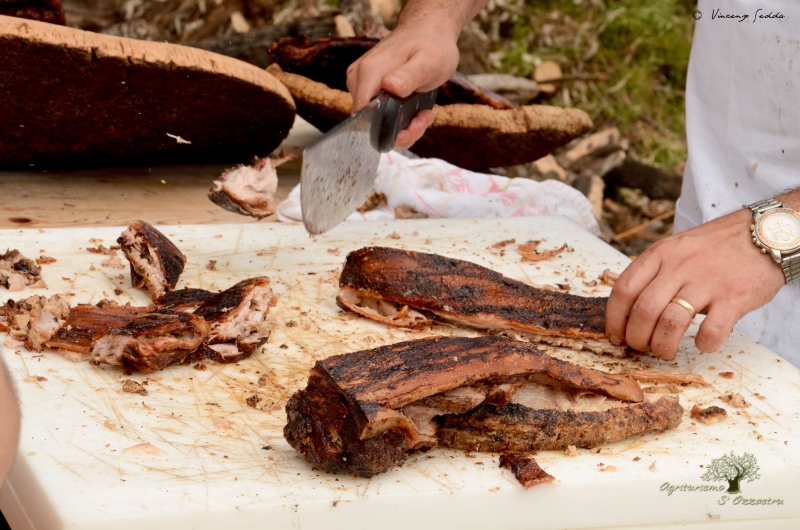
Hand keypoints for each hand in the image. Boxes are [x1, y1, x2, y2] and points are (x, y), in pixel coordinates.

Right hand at [346, 26, 458, 148]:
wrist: (428, 31)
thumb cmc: (431, 45)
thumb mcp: (428, 61)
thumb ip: (409, 76)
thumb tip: (389, 85)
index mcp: (369, 72)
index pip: (364, 116)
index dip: (390, 129)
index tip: (417, 123)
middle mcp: (358, 79)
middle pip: (369, 124)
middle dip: (400, 130)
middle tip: (424, 117)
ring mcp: (360, 84)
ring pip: (375, 123)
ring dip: (403, 126)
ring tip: (423, 114)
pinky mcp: (367, 89)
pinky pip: (379, 115)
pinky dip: (400, 120)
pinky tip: (417, 111)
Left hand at [605, 209, 784, 358]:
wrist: (763, 235)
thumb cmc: (714, 249)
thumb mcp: (676, 249)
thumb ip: (653, 273)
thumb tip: (627, 311)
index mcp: (660, 254)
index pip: (623, 290)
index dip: (614, 319)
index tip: (616, 336)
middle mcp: (680, 266)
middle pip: (643, 311)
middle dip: (636, 338)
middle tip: (642, 347)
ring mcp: (707, 281)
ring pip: (671, 323)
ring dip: (662, 346)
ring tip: (666, 351)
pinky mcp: (734, 297)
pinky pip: (712, 330)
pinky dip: (703, 344)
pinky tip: (702, 344)